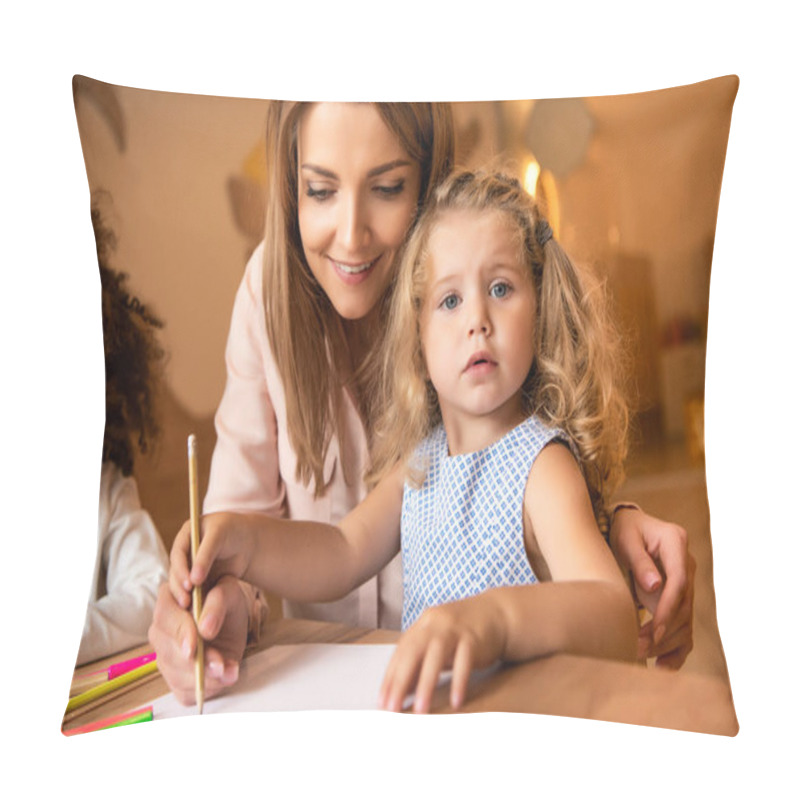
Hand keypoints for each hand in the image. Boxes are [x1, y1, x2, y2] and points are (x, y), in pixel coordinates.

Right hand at [148, 577, 248, 704]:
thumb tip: (205, 629)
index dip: (181, 629)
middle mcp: (160, 628)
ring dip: (201, 676)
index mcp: (169, 599)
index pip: (165, 615)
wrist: (230, 623)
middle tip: (218, 664)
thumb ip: (217, 603)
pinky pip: (182, 690)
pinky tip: (223, 678)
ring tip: (226, 671)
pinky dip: (203, 689)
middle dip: (194, 659)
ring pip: (173, 672)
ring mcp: (164, 654)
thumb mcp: (229, 593)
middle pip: (166, 648)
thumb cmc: (225, 604)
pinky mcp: (174, 677)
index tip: (200, 638)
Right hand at [169, 512, 256, 609]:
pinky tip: (194, 609)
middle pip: (176, 571)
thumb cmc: (232, 532)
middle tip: (186, 601)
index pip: (178, 554)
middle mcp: (183, 552)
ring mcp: (188, 566)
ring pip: (180, 582)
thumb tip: (194, 580)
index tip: (190, 583)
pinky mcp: (194, 579)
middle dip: (180, 586)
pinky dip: (191, 599)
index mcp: (185, 536)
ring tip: (189, 606)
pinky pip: (189, 589)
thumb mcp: (218, 536)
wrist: (244, 542)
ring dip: (182, 594)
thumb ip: (205, 556)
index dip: (181, 569)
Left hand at [379, 595, 504, 713]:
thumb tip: (402, 690)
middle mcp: (435, 624)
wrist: (497, 613)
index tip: (382, 702)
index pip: (401, 652)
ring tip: (420, 710)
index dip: (390, 677)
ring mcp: (455, 629)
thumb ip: (421, 661)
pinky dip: (459, 681)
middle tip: (392, 708)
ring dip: (426, 685)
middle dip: (400, 682)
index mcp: (423, 625)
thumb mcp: (438, 643)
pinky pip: (465, 661)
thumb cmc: (463, 632)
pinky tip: (456, 702)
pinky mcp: (475, 638)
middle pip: (412, 653)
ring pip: (436, 656)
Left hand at [610, 507, 694, 668]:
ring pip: (685, 620)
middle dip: (663, 630)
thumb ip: (639, 560)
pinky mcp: (680, 598)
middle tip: (638, 647)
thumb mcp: (626, 538)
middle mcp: (688, 564)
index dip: (668, 608)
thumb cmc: (625, 529)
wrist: (629, 525)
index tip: (655, 630)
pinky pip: (684, 626)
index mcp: (677, 543)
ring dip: (666, 642)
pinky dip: (675, 648)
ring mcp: (687, 581)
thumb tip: (655, 586)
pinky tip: (662, 667)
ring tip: (639, 653)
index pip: (679, 582)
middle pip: (684, 605)